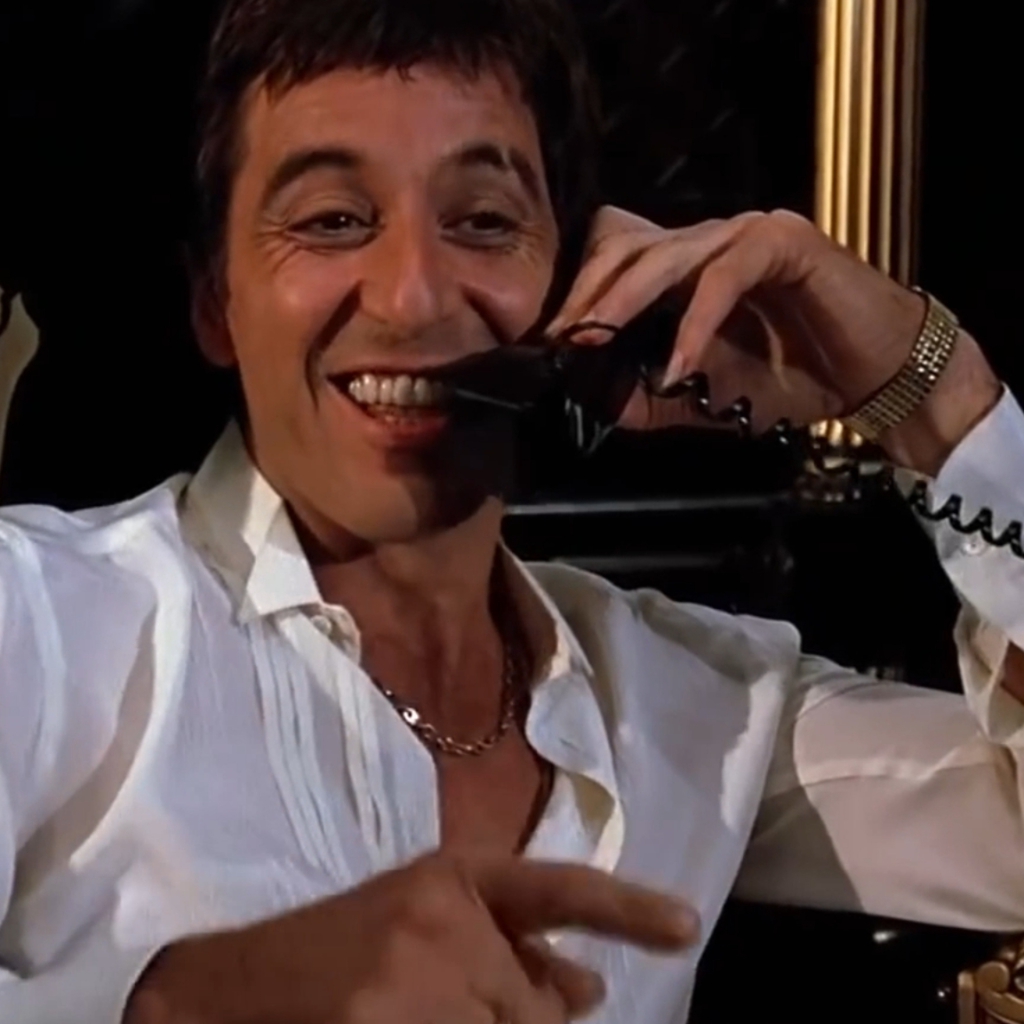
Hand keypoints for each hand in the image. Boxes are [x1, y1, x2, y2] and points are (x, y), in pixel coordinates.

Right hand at [124, 852, 697, 1023]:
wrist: (226, 991)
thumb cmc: (333, 953)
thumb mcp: (423, 927)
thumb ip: (508, 950)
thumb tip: (591, 987)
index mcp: (450, 877)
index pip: (555, 887)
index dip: (625, 907)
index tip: (687, 927)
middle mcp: (441, 919)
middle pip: (539, 1008)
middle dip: (514, 1020)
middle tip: (441, 1006)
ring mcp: (414, 984)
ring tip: (408, 1007)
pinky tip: (405, 1012)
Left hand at [547, 207, 999, 468]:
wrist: (875, 379)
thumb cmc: (793, 381)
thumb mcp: (705, 400)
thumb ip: (650, 399)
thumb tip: (593, 402)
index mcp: (684, 270)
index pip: (613, 257)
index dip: (579, 292)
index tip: (548, 341)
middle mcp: (708, 242)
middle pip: (625, 244)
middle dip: (585, 292)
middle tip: (557, 338)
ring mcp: (745, 234)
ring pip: (666, 253)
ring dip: (624, 300)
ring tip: (593, 341)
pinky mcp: (783, 242)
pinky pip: (723, 277)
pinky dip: (694, 323)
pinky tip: (678, 365)